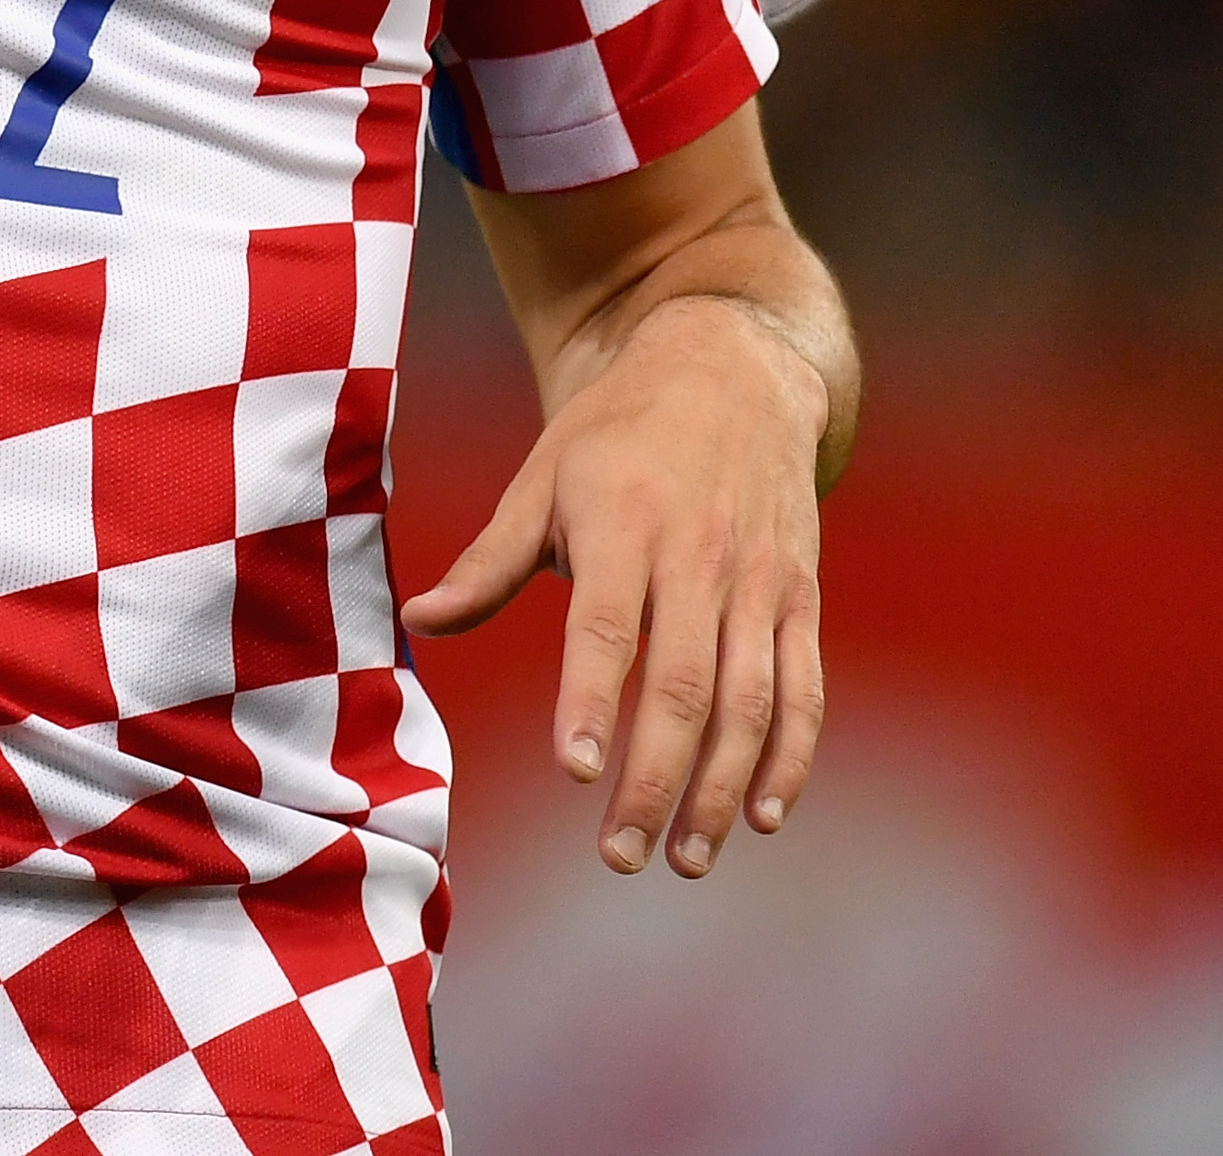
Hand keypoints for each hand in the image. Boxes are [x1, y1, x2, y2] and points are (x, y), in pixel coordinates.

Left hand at [398, 293, 828, 879]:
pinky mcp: (800, 597)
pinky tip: (766, 813)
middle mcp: (700, 557)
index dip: (591, 698)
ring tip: (687, 856)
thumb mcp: (542, 476)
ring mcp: (760, 582)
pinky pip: (804, 688)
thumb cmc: (616, 432)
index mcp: (625, 525)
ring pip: (751, 702)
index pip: (608, 626)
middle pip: (684, 685)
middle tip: (619, 855)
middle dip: (654, 777)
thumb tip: (418, 622)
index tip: (574, 769)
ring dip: (725, 789)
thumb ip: (489, 560)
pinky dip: (792, 756)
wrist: (732, 367)